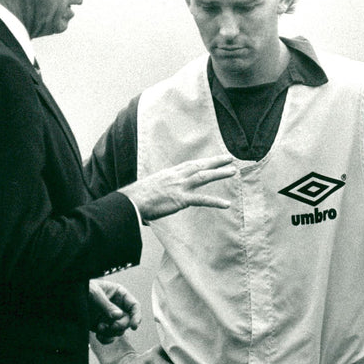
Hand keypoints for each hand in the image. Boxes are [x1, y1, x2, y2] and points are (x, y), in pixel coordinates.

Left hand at [88, 279, 140, 343]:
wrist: (68, 297)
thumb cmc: (84, 288)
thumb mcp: (94, 293)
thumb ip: (106, 305)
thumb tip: (118, 316)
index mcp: (119, 294)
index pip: (134, 305)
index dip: (137, 316)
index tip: (134, 326)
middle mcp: (116, 306)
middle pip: (128, 320)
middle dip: (121, 325)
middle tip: (112, 325)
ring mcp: (108, 317)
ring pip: (119, 330)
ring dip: (111, 332)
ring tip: (100, 328)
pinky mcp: (101, 326)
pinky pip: (109, 336)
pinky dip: (106, 339)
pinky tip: (99, 335)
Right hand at [119, 154, 236, 221]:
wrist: (130, 202)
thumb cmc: (137, 198)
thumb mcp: (152, 187)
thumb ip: (162, 188)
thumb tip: (165, 194)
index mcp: (170, 173)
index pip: (190, 164)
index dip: (204, 161)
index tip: (214, 159)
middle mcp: (176, 176)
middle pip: (199, 166)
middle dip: (216, 162)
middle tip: (230, 158)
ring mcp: (179, 187)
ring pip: (204, 177)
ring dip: (220, 173)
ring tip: (233, 171)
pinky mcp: (181, 199)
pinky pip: (202, 200)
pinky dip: (215, 202)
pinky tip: (227, 204)